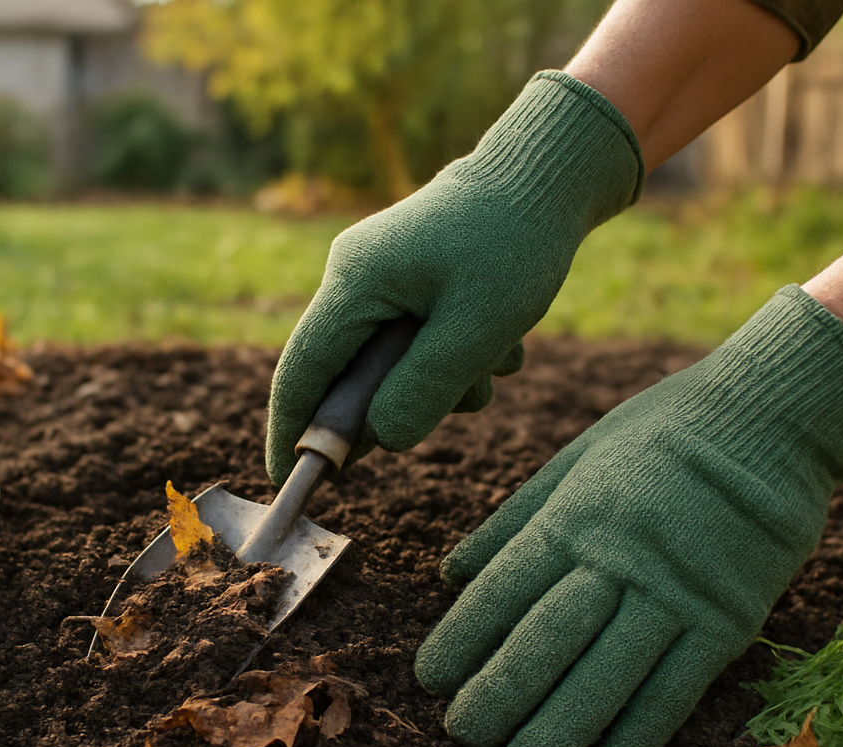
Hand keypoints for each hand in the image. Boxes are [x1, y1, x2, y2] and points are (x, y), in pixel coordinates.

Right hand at [265, 71, 641, 485]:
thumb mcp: (476, 331)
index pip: (300, 373)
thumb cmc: (516, 243)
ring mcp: (383, 275)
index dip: (291, 432)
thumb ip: (422, 391)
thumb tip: (380, 440)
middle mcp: (355, 275)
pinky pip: (418, 340)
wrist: (552, 170)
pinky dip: (458, 357)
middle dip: (400, 402)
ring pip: (392, 363)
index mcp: (355, 283)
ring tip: (497, 360)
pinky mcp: (413, 277)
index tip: (289, 480)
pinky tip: (502, 343)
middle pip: (348, 373)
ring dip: (445, 381)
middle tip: (451, 404)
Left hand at [415, 287, 842, 746]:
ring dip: (561, 726)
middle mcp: (619, 559)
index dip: (463, 638)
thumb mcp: (578, 457)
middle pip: (548, 639)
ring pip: (608, 674)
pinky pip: (679, 685)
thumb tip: (451, 573)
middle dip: (501, 693)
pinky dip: (642, 726)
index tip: (430, 680)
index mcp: (575, 516)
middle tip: (466, 736)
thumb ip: (516, 519)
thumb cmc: (664, 432)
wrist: (774, 418)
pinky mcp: (730, 619)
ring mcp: (677, 592)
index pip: (504, 588)